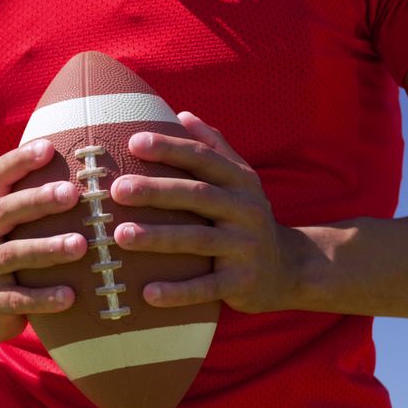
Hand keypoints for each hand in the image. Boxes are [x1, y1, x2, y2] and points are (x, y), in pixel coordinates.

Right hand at [0, 139, 87, 343]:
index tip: (49, 148)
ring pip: (12, 254)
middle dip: (37, 200)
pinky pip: (17, 300)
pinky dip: (43, 298)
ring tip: (81, 245)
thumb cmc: (6, 255)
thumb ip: (30, 199)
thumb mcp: (9, 226)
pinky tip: (70, 296)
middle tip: (72, 194)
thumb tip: (82, 161)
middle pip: (4, 211)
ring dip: (47, 248)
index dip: (19, 161)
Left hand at [111, 112, 295, 312]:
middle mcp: (245, 210)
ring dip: (158, 238)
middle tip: (117, 189)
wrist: (290, 269)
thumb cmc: (247, 217)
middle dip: (156, 191)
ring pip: (198, 240)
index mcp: (240, 181)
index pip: (202, 158)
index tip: (133, 142)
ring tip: (121, 236)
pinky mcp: (241, 283)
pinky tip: (147, 293)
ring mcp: (245, 247)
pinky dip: (178, 292)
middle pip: (197, 195)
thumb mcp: (240, 180)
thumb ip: (214, 148)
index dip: (170, 148)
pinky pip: (207, 287)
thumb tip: (183, 114)